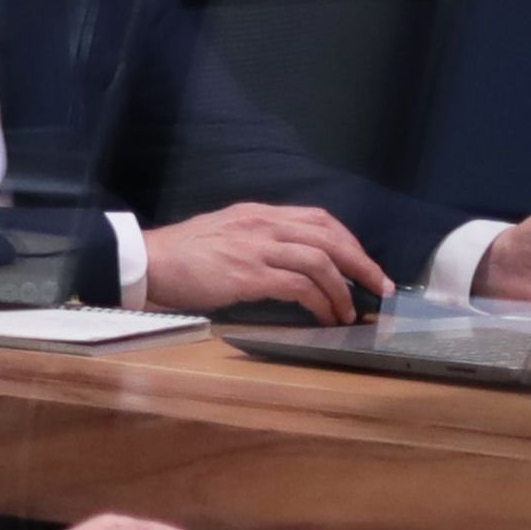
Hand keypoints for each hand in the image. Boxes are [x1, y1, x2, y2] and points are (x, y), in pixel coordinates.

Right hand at [142, 204, 392, 322]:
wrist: (149, 261)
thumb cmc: (183, 254)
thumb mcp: (227, 233)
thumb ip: (258, 239)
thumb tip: (289, 260)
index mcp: (260, 213)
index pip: (319, 219)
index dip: (349, 242)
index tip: (364, 265)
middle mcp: (263, 224)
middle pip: (329, 236)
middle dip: (361, 263)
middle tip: (381, 287)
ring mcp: (256, 247)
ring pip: (319, 260)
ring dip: (343, 288)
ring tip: (350, 312)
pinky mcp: (248, 274)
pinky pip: (298, 285)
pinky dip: (320, 301)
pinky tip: (326, 316)